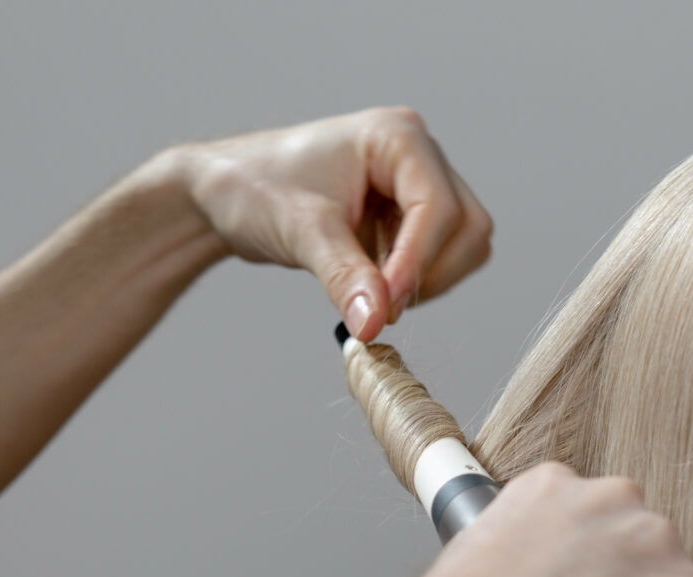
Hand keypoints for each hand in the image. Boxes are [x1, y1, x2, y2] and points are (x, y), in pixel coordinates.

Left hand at [176, 107, 493, 340]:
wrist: (225, 192)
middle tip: (382, 307)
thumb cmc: (253, 188)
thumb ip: (344, 277)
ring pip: (464, 246)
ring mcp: (416, 187)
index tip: (388, 307)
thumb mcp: (300, 232)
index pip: (438, 207)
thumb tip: (376, 323)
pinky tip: (373, 288)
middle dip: (430, 274)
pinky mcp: (407, 218)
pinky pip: (439, 260)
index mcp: (397, 138)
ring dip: (428, 282)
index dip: (417, 263)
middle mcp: (417, 157)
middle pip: (467, 227)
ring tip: (374, 295)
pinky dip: (415, 284)